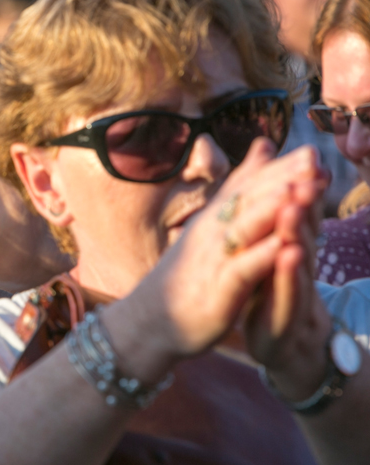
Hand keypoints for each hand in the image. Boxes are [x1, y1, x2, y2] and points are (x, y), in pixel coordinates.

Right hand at [129, 141, 327, 360]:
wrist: (150, 319)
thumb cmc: (188, 274)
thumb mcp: (215, 223)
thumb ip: (240, 186)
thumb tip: (265, 144)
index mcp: (217, 218)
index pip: (250, 186)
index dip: (281, 168)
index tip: (313, 151)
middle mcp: (213, 233)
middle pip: (249, 201)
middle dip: (282, 179)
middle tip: (313, 159)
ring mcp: (213, 262)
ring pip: (243, 230)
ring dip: (269, 210)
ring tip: (296, 189)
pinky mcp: (216, 293)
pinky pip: (240, 271)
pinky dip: (260, 257)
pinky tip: (281, 246)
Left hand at [244, 179, 331, 399]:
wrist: (286, 352)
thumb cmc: (278, 295)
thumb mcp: (275, 255)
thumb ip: (280, 216)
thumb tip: (271, 162)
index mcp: (293, 253)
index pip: (300, 217)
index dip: (305, 187)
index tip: (308, 155)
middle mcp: (299, 273)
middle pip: (305, 234)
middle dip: (306, 204)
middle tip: (308, 173)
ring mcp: (294, 301)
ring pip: (299, 264)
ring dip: (298, 235)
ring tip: (294, 208)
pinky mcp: (280, 327)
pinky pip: (285, 301)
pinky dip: (286, 279)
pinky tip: (286, 258)